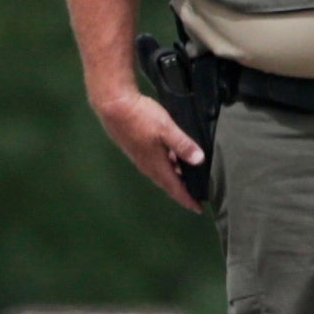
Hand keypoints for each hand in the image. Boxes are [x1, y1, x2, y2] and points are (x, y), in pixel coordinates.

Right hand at [95, 90, 207, 209]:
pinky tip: (172, 156)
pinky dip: (166, 164)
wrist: (114, 105)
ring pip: (160, 172)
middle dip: (182, 190)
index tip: (198, 208)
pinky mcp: (135, 147)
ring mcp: (139, 156)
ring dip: (174, 176)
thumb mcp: (166, 129)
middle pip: (167, 183)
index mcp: (156, 165)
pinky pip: (154, 163)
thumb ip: (182, 144)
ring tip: (188, 176)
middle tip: (196, 194)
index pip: (174, 188)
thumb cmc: (140, 117)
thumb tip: (199, 160)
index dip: (187, 199)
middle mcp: (147, 165)